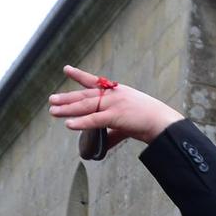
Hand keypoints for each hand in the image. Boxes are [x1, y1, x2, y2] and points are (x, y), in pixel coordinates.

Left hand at [48, 67, 185, 153]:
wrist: (163, 123)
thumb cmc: (149, 122)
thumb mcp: (127, 124)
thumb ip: (112, 133)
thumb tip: (103, 145)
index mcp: (117, 92)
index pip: (94, 82)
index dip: (79, 76)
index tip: (66, 70)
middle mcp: (113, 95)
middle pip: (85, 95)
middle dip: (67, 98)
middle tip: (51, 100)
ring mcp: (114, 104)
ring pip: (86, 105)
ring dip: (68, 109)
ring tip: (53, 111)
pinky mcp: (116, 116)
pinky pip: (94, 120)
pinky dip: (80, 122)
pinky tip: (68, 124)